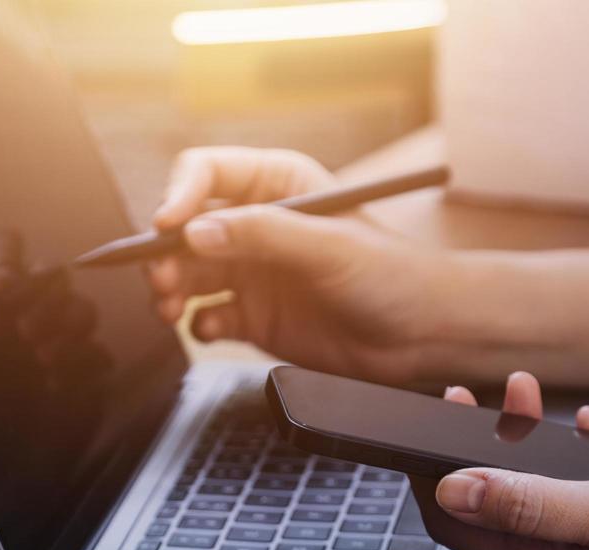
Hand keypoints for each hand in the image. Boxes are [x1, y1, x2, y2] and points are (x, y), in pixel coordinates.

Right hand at [147, 147, 447, 384]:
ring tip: (171, 307)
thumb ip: (263, 235)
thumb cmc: (394, 276)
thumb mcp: (330, 247)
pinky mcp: (256, 318)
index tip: (167, 226)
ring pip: (189, 273)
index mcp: (279, 186)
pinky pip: (208, 316)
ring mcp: (255, 273)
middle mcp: (260, 226)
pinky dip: (199, 323)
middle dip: (166, 252)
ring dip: (171, 289)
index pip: (207, 174)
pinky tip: (211, 328)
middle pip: (187, 228)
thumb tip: (196, 231)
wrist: (425, 336)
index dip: (179, 196)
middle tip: (163, 279)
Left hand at [415, 372, 588, 549]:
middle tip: (479, 395)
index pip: (455, 527)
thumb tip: (453, 491)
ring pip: (532, 500)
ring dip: (522, 446)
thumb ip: (533, 505)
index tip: (424, 423)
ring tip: (528, 394)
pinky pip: (578, 502)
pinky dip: (572, 461)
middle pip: (488, 510)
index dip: (428, 474)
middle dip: (473, 448)